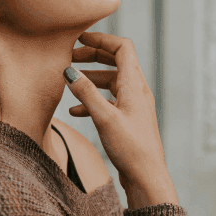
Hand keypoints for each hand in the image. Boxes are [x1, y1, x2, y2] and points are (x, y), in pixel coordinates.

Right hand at [64, 31, 169, 191]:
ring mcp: (132, 103)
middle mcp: (136, 89)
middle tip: (70, 57)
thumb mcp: (104, 117)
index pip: (122, 47)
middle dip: (92, 55)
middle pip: (115, 60)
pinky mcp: (127, 116)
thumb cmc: (130, 147)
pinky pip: (109, 99)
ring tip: (70, 80)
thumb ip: (85, 92)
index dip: (102, 39)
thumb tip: (69, 72)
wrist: (146, 177)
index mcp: (134, 83)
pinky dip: (93, 97)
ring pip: (110, 79)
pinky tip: (75, 109)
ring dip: (90, 76)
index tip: (80, 38)